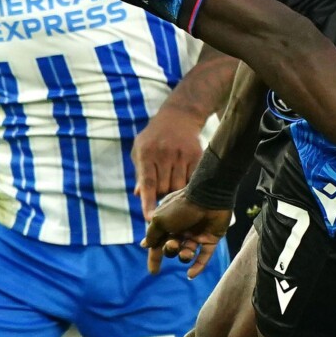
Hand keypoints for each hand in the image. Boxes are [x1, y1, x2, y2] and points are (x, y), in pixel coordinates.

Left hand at [131, 103, 203, 218]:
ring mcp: (182, 155)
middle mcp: (164, 154)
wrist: (179, 116)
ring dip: (175, 192)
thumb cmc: (154, 138)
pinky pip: (192, 181)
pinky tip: (186, 183)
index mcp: (147, 154)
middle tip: (162, 191)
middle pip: (165, 189)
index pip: (148, 183)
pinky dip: (188, 187)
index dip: (148, 203)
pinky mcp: (197, 156)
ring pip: (179, 187)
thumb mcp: (140, 150)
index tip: (150, 219)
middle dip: (162, 196)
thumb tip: (138, 195)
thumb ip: (139, 173)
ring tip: (173, 186)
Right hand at [143, 187, 230, 277]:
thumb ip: (152, 234)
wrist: (209, 197)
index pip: (157, 242)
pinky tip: (190, 275)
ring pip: (187, 253)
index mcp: (167, 222)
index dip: (154, 257)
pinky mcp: (211, 238)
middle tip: (173, 245)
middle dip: (170, 251)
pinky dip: (197, 266)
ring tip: (187, 253)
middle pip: (172, 248)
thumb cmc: (181, 207)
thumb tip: (145, 245)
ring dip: (184, 257)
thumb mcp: (160, 220)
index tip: (154, 272)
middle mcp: (181, 228)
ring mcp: (197, 234)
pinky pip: (204, 256)